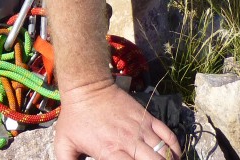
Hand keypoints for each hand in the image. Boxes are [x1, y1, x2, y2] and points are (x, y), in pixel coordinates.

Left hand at [53, 81, 180, 159]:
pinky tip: (174, 156)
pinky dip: (175, 148)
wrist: (87, 87)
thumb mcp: (64, 144)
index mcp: (110, 151)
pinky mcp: (147, 117)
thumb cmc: (75, 118)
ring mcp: (140, 128)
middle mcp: (129, 141)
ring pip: (164, 152)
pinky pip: (168, 135)